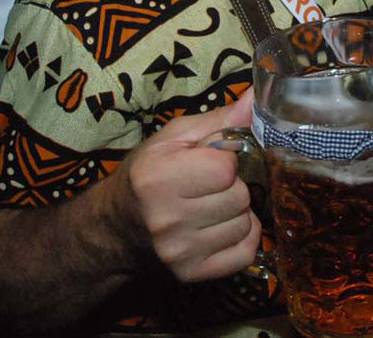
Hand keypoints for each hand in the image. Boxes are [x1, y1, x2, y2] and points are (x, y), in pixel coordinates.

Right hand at [123, 93, 259, 281]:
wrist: (116, 227)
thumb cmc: (147, 175)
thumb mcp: (173, 138)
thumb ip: (219, 119)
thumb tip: (256, 99)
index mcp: (158, 179)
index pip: (225, 168)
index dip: (226, 160)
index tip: (211, 160)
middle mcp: (167, 220)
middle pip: (240, 196)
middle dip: (233, 186)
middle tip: (210, 185)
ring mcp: (180, 252)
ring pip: (246, 224)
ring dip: (238, 211)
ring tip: (212, 206)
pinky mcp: (192, 274)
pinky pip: (246, 251)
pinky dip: (242, 237)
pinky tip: (220, 227)